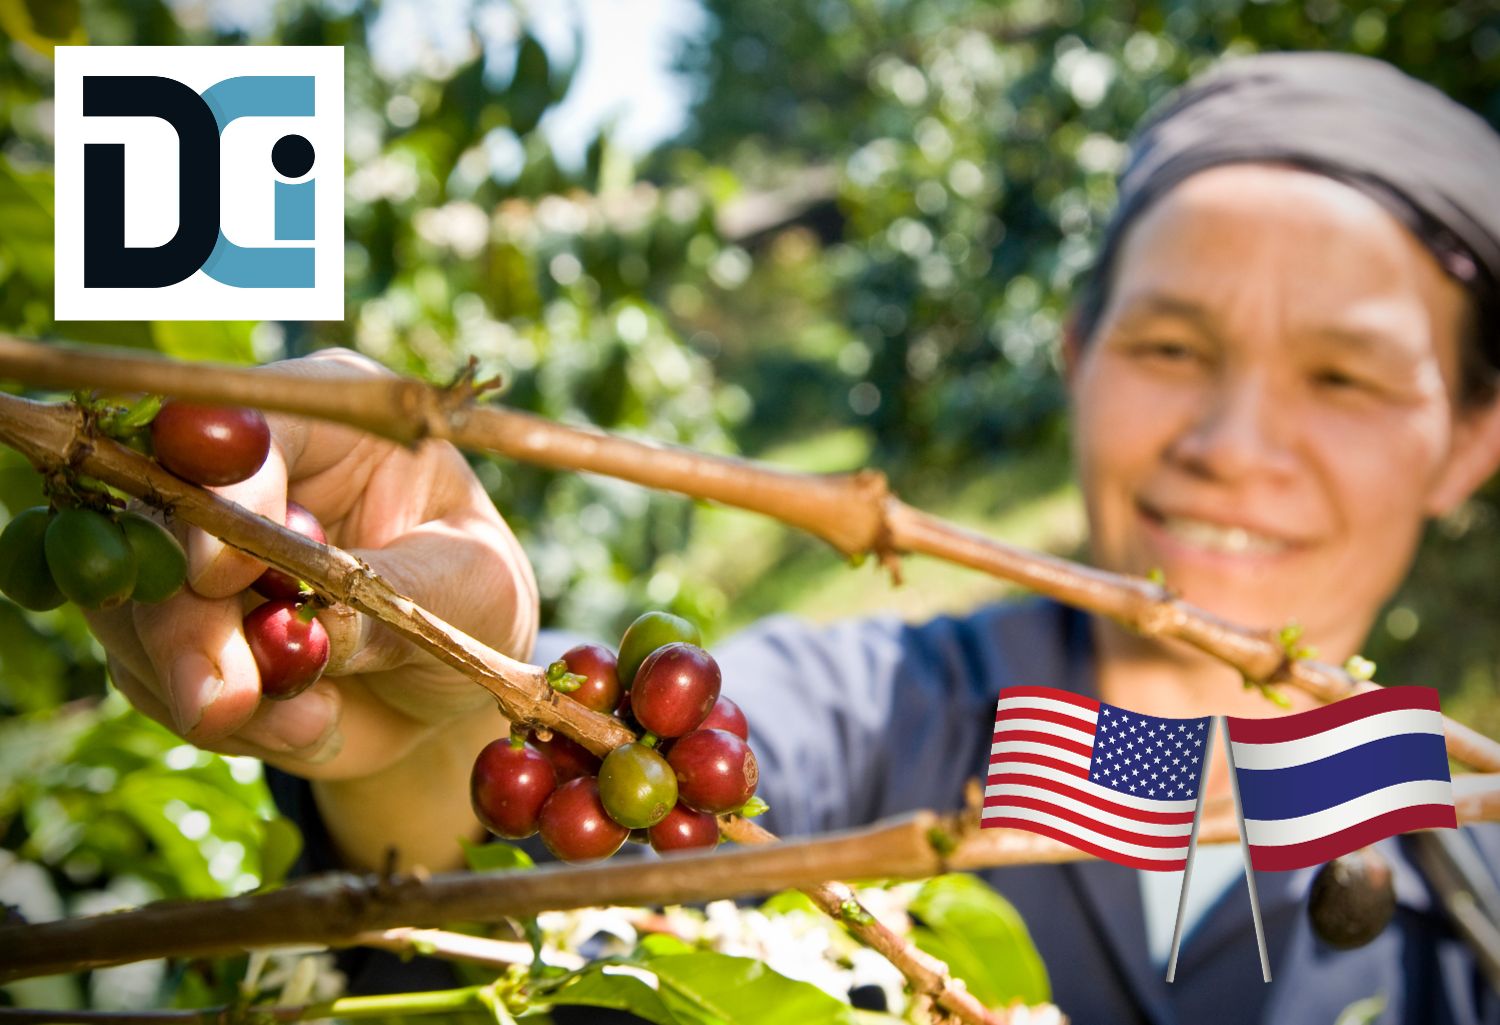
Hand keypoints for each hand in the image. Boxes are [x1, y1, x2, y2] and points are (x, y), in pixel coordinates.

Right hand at [84, 348, 538, 783]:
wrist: (448, 685)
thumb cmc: (476, 602)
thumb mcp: (472, 587)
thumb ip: (397, 594)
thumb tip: (316, 624)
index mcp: (329, 426)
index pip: (244, 431)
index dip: (220, 494)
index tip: (221, 574)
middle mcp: (246, 474)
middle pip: (159, 520)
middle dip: (185, 620)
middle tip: (227, 699)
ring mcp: (195, 550)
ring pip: (134, 604)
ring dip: (199, 682)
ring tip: (307, 724)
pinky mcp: (172, 626)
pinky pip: (146, 673)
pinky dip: (217, 720)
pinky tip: (304, 727)